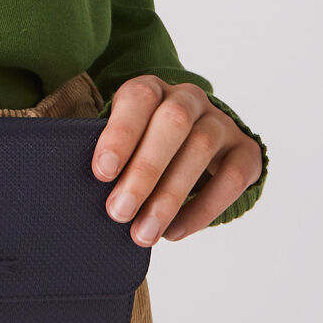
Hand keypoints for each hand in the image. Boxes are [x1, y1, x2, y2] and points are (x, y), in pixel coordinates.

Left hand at [90, 76, 261, 244]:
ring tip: (143, 233)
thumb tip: (77, 192)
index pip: (139, 98)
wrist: (199, 145)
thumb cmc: (146, 147)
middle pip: (173, 122)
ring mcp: (221, 123)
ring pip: (201, 148)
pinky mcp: (245, 152)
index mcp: (152, 89)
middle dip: (144, 170)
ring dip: (169, 196)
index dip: (120, 133)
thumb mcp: (124, 142)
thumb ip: (108, 158)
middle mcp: (189, 98)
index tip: (102, 173)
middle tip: (118, 212)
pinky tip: (174, 231)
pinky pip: (231, 178)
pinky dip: (202, 209)